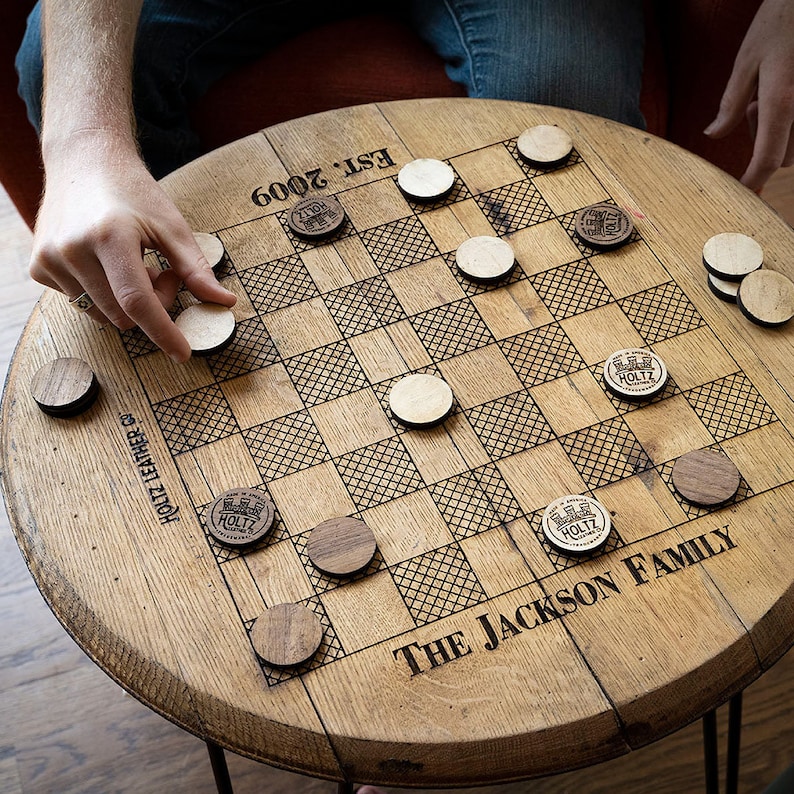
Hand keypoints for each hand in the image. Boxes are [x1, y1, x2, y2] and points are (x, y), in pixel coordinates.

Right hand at [30, 132, 235, 361]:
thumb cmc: (133, 192)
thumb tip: (225, 303)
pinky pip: (82, 304)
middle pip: (124, 315)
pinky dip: (103, 294)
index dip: (163, 332)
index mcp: (109, 237)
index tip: (183, 353)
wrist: (84, 161)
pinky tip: (106, 263)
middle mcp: (72, 250)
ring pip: (104, 315)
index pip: (137, 302)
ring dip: (127, 301)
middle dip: (152, 304)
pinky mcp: (39, 268)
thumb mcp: (172, 226)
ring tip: (133, 264)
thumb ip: (196, 269)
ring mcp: (50, 260)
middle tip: (161, 271)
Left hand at [703, 0, 793, 190]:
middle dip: (764, 142)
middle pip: (784, 155)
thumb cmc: (782, 20)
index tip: (741, 194)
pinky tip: (789, 88)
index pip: (768, 158)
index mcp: (782, 100)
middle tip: (755, 105)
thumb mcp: (747, 59)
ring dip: (782, 129)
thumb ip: (731, 102)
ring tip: (773, 91)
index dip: (754, 182)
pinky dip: (792, 118)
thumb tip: (713, 135)